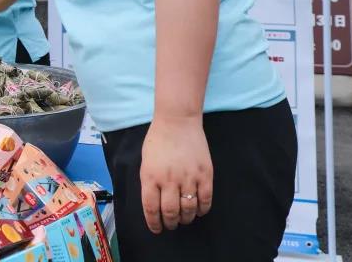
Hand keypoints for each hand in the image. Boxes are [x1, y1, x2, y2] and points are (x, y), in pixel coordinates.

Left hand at [139, 115, 213, 232]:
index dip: (153, 223)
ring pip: (189, 209)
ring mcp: (188, 177)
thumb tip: (154, 204)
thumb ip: (150, 183)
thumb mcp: (145, 162)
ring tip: (184, 218)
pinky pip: (206, 200)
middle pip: (170, 212)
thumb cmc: (158, 141)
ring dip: (186, 218)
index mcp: (150, 177)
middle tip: (171, 225)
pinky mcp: (205, 174)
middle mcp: (169, 180)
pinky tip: (199, 210)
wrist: (177, 121)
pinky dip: (202, 210)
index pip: (151, 208)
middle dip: (170, 223)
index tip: (156, 229)